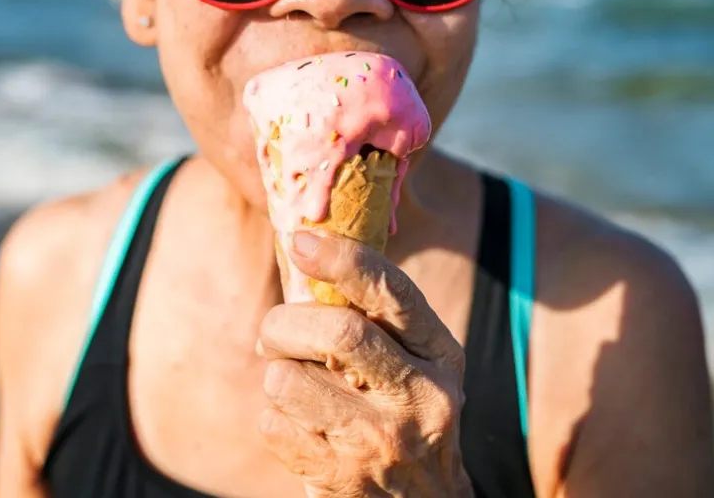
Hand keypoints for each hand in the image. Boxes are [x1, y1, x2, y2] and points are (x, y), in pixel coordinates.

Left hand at [257, 231, 471, 497]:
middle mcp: (421, 397)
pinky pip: (272, 424)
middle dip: (284, 324)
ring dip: (276, 375)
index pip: (393, 293)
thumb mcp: (415, 364)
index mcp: (440, 355)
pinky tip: (301, 426)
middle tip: (274, 333)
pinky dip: (273, 418)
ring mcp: (381, 441)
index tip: (301, 240)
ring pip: (288, 379)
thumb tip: (303, 253)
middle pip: (336, 331)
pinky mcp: (341, 477)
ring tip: (294, 386)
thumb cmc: (401, 413)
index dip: (343, 259)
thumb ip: (373, 318)